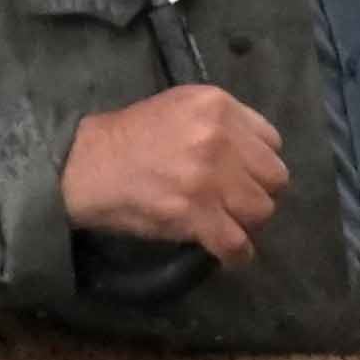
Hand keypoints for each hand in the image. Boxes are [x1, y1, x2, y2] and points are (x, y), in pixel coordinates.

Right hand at [60, 84, 287, 265]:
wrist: (85, 165)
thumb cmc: (129, 138)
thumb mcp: (180, 106)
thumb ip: (220, 122)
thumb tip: (251, 155)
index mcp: (217, 105)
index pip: (272, 141)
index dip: (258, 163)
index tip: (242, 175)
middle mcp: (219, 137)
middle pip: (274, 178)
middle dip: (258, 193)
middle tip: (236, 202)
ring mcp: (208, 177)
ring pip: (261, 211)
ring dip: (247, 223)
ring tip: (228, 225)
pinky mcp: (195, 213)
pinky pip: (237, 242)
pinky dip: (237, 254)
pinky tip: (229, 254)